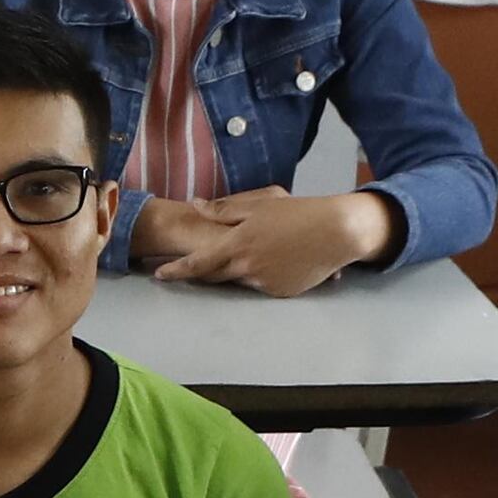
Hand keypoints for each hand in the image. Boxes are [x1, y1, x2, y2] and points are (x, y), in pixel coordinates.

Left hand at [133, 190, 388, 296]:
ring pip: (238, 280)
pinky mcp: (280, 293)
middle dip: (202, 272)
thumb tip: (196, 205)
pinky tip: (278, 258)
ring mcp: (264, 284)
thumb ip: (225, 209)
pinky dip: (261, 274)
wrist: (337, 232)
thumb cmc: (298, 212)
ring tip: (258, 250)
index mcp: (238, 245)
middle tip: (194, 263)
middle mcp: (247, 269)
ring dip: (236, 269)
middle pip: (213, 276)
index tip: (159, 275)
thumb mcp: (260, 204)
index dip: (176, 270)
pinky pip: (261, 286)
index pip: (197, 263)